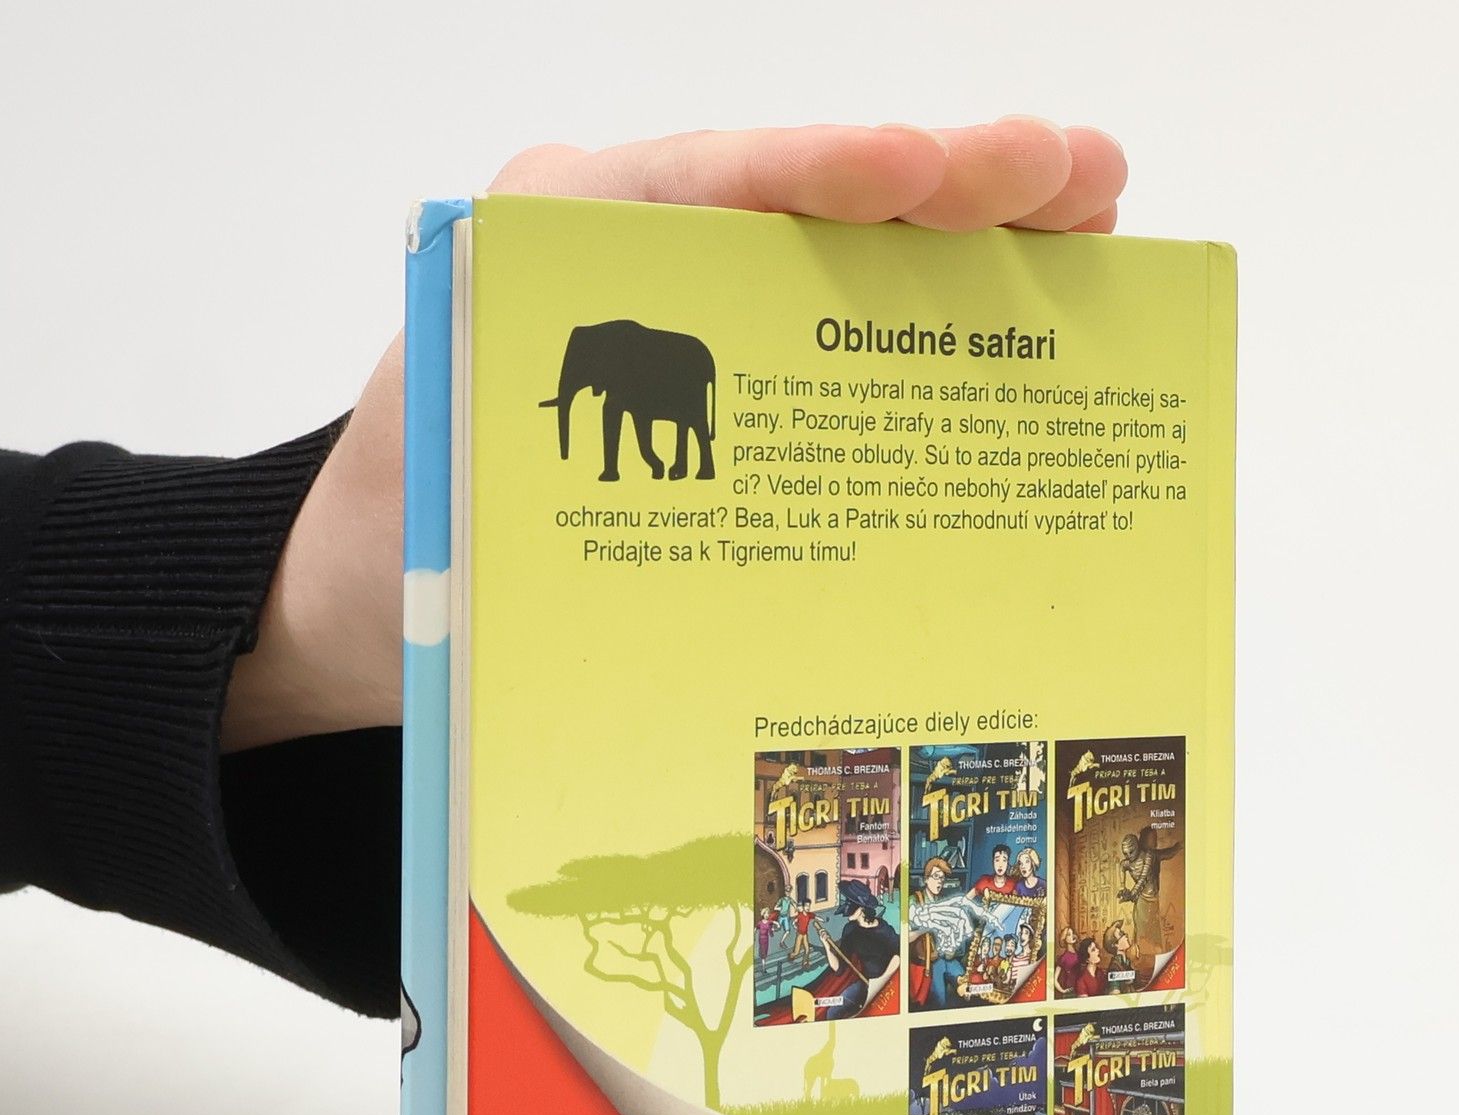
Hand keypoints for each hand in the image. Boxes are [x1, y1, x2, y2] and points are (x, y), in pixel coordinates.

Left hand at [227, 119, 1126, 750]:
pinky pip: (838, 346)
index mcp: (559, 246)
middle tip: (1081, 179)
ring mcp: (693, 319)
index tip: (925, 172)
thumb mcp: (449, 478)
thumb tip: (679, 474)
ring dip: (969, 248)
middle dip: (950, 183)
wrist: (365, 599)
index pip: (711, 182)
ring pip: (845, 264)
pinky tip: (1017, 331)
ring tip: (1092, 227)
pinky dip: (930, 332)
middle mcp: (640, 259)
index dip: (825, 173)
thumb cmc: (400, 542)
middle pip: (809, 201)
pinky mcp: (726, 388)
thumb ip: (545, 448)